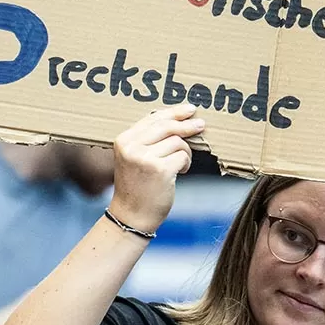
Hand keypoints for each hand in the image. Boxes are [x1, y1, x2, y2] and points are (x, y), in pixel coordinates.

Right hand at [107, 105, 204, 233]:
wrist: (132, 215)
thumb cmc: (137, 185)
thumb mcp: (134, 157)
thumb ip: (149, 138)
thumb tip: (179, 119)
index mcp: (123, 140)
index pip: (153, 119)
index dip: (173, 112)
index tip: (189, 110)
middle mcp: (131, 147)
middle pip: (167, 126)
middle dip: (186, 125)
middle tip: (201, 125)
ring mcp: (145, 158)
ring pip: (177, 142)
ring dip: (185, 152)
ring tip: (180, 165)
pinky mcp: (160, 170)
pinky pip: (183, 156)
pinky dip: (186, 163)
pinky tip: (180, 172)